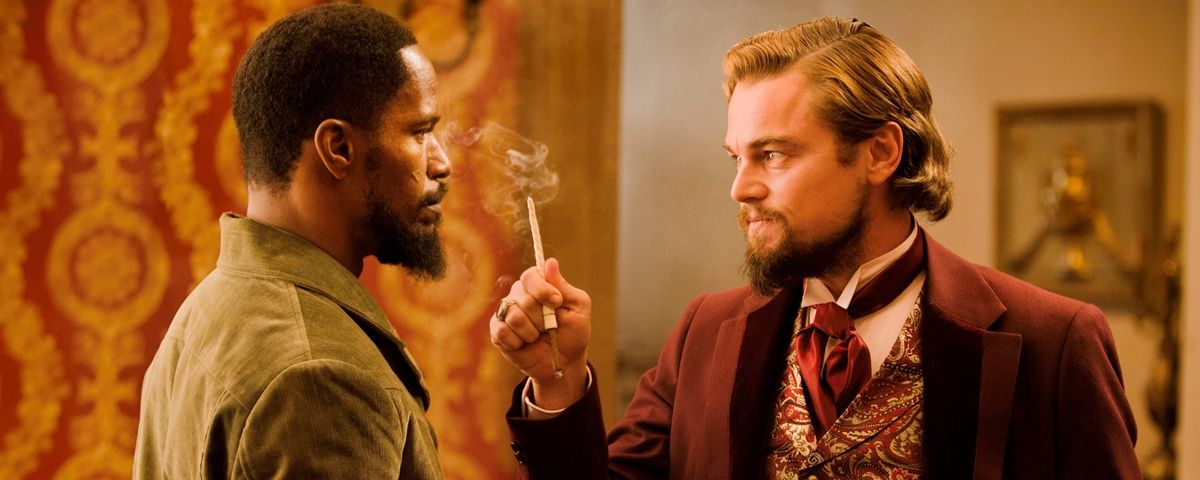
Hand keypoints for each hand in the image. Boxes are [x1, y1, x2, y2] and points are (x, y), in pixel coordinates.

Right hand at [489, 258, 590, 409]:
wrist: (563, 363)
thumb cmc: (573, 333)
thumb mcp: (577, 308)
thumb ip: (563, 286)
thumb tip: (550, 262)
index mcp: (538, 284)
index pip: (530, 275)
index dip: (542, 289)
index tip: (557, 302)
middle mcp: (519, 294)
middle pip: (523, 297)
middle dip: (542, 317)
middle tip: (550, 327)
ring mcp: (506, 312)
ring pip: (513, 316)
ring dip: (531, 332)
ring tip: (538, 337)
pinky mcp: (497, 331)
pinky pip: (502, 331)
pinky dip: (518, 342)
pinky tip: (524, 344)